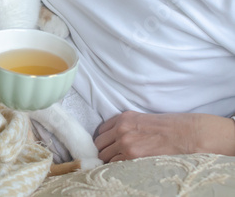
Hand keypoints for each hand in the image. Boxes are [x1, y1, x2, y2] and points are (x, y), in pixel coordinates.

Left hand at [94, 111, 234, 162]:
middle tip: (112, 157)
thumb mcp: (142, 119)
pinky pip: (114, 165)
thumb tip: (114, 138)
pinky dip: (117, 168)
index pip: (101, 131)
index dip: (104, 140)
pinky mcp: (132, 155)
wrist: (187, 134)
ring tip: (119, 163)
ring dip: (109, 160)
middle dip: (104, 151)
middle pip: (99, 144)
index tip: (108, 146)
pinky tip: (125, 168)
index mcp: (123, 118)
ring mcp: (125, 142)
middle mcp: (121, 128)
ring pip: (104, 156)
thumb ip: (126, 126)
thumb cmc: (169, 127)